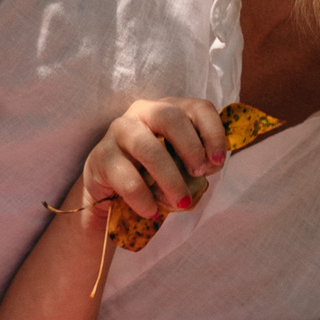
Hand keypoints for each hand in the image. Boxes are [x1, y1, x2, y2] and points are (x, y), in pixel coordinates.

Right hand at [81, 97, 225, 219]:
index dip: (213, 133)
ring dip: (171, 179)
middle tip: (199, 174)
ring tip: (180, 202)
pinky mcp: (101, 158)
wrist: (108, 190)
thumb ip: (197, 159)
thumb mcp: (178, 162)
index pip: (197, 108)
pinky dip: (145, 200)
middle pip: (170, 117)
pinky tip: (151, 211)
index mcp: (167, 110)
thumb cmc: (150, 172)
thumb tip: (212, 165)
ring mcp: (118, 132)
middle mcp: (142, 112)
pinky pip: (128, 180)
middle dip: (191, 147)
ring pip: (148, 148)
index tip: (218, 161)